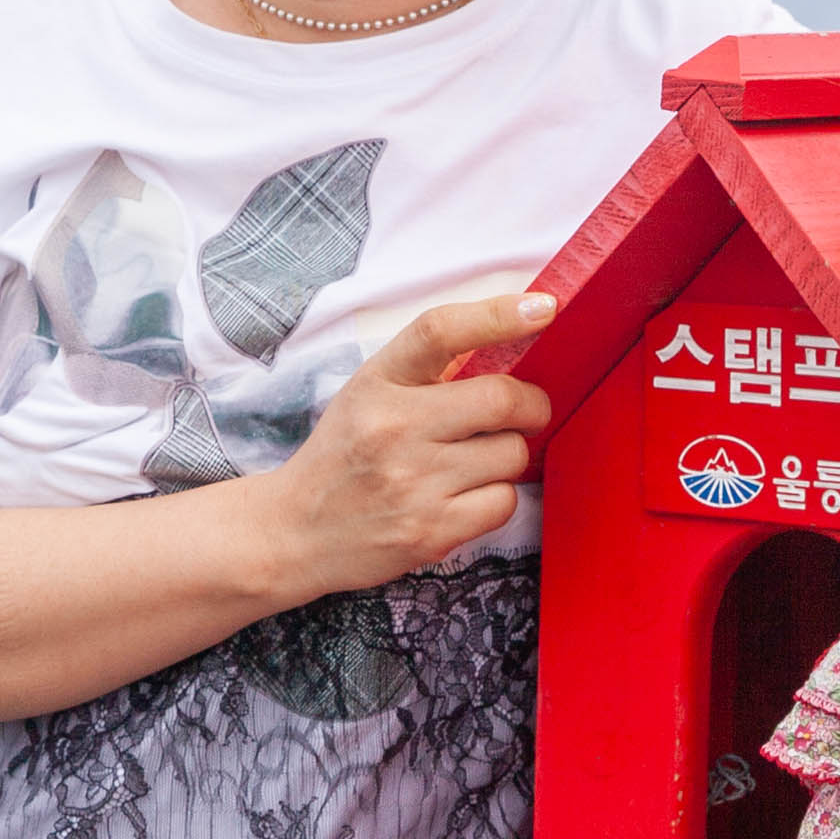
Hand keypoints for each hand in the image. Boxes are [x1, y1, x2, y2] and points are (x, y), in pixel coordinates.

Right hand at [262, 292, 555, 597]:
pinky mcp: (431, 531)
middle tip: (526, 411)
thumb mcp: (368, 393)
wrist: (297, 531)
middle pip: (501, 399)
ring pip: (512, 454)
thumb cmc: (345, 454)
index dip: (499, 314)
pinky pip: (504, 502)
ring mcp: (413, 482)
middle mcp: (394, 427)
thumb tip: (511, 342)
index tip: (542, 307)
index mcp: (378, 382)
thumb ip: (428, 371)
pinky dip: (496, 497)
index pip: (441, 331)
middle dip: (532, 404)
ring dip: (508, 455)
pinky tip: (465, 496)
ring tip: (475, 461)